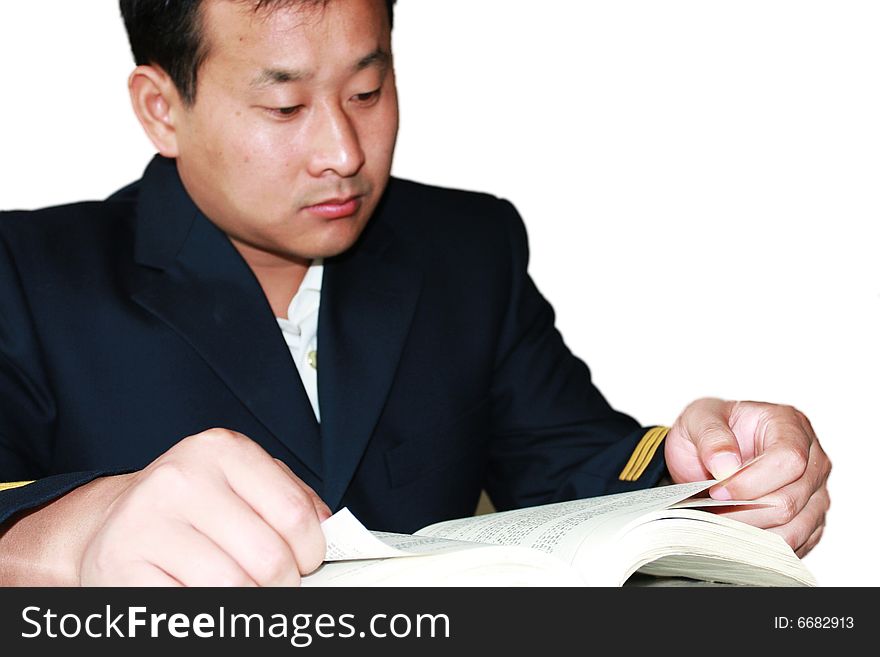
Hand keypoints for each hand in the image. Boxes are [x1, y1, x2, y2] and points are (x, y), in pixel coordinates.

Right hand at [0, 428, 330, 585]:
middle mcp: (181, 478)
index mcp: (220, 449)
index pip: (295, 514)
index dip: (311, 550)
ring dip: (251, 603)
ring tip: (242, 592)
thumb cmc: (191, 506)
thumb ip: (291, 499)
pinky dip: (212, 615)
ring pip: (235, 588)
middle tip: (274, 584)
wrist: (112, 524)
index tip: (305, 561)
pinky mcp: (122, 566)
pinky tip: (204, 598)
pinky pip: (194, 608)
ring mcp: (146, 522)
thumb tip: (331, 532)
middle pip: (269, 557)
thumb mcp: (242, 484)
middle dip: (283, 583)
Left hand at [664, 398, 830, 556]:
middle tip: (711, 508)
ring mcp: (815, 492)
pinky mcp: (811, 521)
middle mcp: (812, 458)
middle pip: (790, 500)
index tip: (717, 491)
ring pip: (794, 528)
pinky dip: (761, 544)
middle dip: (743, 511)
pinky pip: (794, 544)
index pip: (788, 460)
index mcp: (789, 424)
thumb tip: (726, 466)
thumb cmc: (706, 432)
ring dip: (750, 530)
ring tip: (720, 518)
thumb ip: (710, 436)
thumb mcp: (697, 420)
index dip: (751, 482)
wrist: (704, 454)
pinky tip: (736, 529)